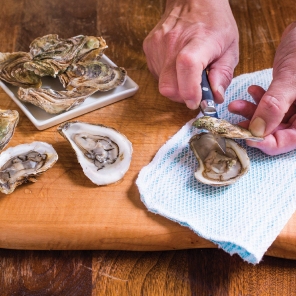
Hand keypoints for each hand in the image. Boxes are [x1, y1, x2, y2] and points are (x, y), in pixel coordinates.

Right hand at [143, 0, 238, 108]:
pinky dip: (168, 77)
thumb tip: (214, 98)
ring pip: (162, 84)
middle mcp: (173, 42)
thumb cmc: (214, 22)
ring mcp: (157, 45)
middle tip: (194, 90)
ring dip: (176, 86)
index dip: (190, 90)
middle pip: (168, 86)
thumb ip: (223, 75)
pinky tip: (177, 66)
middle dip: (182, 96)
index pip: (187, 66)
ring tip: (187, 72)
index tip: (196, 102)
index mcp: (199, 40)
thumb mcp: (230, 47)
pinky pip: (157, 75)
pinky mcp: (149, 48)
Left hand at [228, 22, 295, 154]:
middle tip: (234, 122)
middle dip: (254, 127)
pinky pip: (270, 106)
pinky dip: (258, 101)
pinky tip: (251, 91)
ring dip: (251, 113)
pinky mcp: (287, 98)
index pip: (288, 141)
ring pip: (270, 120)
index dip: (266, 143)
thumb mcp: (291, 80)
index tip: (245, 137)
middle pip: (277, 132)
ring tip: (235, 105)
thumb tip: (256, 132)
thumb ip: (274, 107)